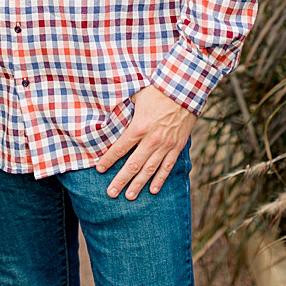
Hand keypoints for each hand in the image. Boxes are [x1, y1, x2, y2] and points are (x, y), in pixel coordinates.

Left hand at [95, 86, 196, 200]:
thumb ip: (126, 108)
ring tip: (129, 196)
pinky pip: (167, 166)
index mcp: (139, 127)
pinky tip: (153, 190)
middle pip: (132, 165)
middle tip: (111, 193)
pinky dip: (160, 179)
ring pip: (149, 170)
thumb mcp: (137, 96)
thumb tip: (113, 111)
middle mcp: (151, 139)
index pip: (119, 148)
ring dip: (138, 184)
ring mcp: (165, 145)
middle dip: (120, 180)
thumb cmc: (159, 90)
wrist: (186, 90)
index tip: (99, 170)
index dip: (108, 160)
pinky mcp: (177, 146)